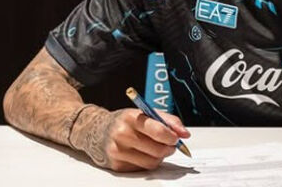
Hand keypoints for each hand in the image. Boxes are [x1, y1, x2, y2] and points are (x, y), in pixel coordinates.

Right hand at [70, 105, 190, 171]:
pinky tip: (144, 154)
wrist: (96, 131)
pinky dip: (149, 163)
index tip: (177, 138)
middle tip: (172, 144)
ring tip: (158, 148)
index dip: (171, 136)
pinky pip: (142, 169)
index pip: (156, 129)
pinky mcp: (116, 166)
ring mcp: (118, 152)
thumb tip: (185, 133)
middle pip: (157, 149)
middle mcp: (122, 134)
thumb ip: (168, 120)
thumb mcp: (145, 113)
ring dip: (161, 157)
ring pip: (152, 162)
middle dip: (169, 148)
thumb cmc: (126, 121)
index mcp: (131, 117)